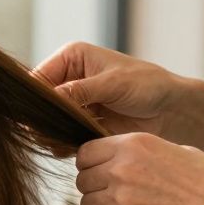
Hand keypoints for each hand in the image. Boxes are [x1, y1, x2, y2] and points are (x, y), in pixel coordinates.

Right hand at [34, 42, 190, 137]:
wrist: (169, 110)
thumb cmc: (148, 85)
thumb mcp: (113, 83)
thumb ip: (80, 91)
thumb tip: (48, 100)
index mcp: (71, 58)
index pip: (39, 77)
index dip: (35, 97)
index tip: (39, 115)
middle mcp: (67, 79)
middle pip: (40, 101)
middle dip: (44, 118)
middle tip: (53, 132)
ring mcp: (72, 103)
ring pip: (47, 121)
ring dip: (52, 133)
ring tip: (67, 139)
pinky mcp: (79, 123)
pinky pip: (60, 136)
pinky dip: (62, 144)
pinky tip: (74, 146)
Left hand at [76, 132, 203, 204]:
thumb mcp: (174, 149)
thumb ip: (139, 153)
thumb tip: (115, 158)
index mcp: (134, 144)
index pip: (85, 153)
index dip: (91, 164)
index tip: (102, 172)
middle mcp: (122, 168)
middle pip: (82, 179)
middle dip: (95, 188)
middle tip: (117, 195)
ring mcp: (121, 198)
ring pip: (87, 204)